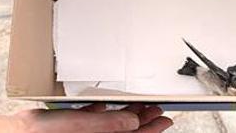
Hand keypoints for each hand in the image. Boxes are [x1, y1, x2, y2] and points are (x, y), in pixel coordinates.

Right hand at [11, 103, 172, 132]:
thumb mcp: (84, 126)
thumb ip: (110, 124)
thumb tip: (134, 122)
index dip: (152, 128)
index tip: (165, 119)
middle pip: (125, 131)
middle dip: (143, 121)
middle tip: (158, 111)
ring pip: (111, 125)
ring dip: (126, 115)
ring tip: (138, 106)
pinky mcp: (70, 127)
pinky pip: (91, 120)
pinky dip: (100, 113)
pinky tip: (103, 105)